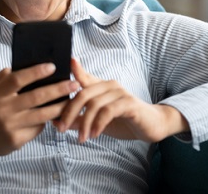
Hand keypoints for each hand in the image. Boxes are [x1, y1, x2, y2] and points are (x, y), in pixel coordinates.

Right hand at [0, 63, 79, 167]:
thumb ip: (2, 78)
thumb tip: (21, 66)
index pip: (18, 78)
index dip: (37, 72)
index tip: (53, 66)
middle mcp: (3, 109)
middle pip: (36, 96)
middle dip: (58, 89)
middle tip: (74, 83)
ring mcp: (10, 126)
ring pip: (42, 115)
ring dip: (60, 107)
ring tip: (72, 100)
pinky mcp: (16, 140)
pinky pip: (37, 128)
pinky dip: (47, 121)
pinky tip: (57, 115)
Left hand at [55, 59, 188, 142]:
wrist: (151, 126)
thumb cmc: (122, 121)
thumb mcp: (96, 121)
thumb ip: (78, 119)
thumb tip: (55, 121)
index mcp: (100, 86)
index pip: (82, 76)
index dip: (71, 70)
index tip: (59, 69)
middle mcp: (109, 85)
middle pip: (82, 93)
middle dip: (69, 111)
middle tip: (61, 128)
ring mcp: (119, 92)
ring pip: (94, 103)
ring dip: (84, 123)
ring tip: (81, 138)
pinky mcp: (129, 103)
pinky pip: (108, 111)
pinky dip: (98, 124)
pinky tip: (95, 134)